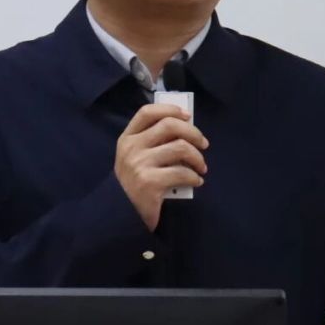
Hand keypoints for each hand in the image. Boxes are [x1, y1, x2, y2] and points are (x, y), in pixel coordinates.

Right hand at [115, 102, 207, 230]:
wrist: (121, 214)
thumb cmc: (134, 183)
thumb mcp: (135, 158)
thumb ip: (152, 142)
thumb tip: (185, 128)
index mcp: (127, 138)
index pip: (147, 112)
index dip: (171, 110)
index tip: (188, 116)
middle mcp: (131, 148)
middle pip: (169, 125)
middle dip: (193, 132)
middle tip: (203, 144)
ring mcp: (140, 165)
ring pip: (180, 147)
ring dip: (198, 157)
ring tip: (201, 167)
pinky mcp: (150, 183)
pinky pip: (182, 173)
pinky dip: (195, 177)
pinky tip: (196, 182)